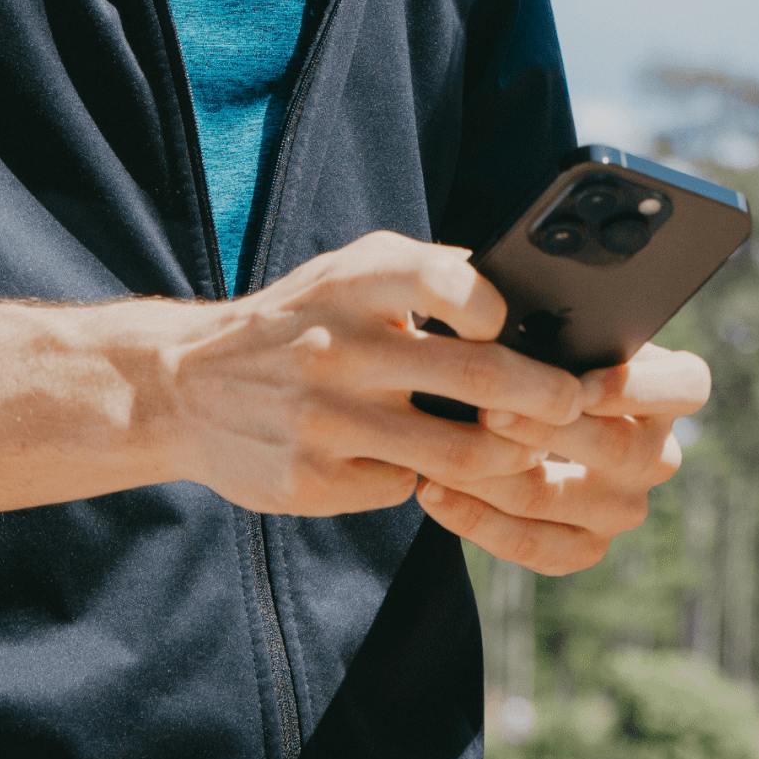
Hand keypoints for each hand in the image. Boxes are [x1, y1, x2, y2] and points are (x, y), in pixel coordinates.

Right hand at [162, 232, 585, 517]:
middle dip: (543, 395)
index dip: (491, 305)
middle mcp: (339, 348)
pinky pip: (404, 487)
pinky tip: (434, 467)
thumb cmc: (301, 317)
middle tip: (573, 402)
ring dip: (510, 455)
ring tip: (529, 449)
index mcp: (354, 283)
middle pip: (473, 377)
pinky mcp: (313, 482)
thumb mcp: (349, 271)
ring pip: (456, 453)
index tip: (513, 323)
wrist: (185, 386)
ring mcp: (326, 422)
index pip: (442, 281)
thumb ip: (429, 273)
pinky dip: (431, 481)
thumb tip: (528, 295)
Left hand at [415, 340, 710, 572]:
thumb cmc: (545, 350)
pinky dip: (477, 521)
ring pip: (558, 500)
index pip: (685, 386)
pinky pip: (533, 545)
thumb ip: (557, 327)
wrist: (527, 408)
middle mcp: (657, 454)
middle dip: (543, 428)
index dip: (636, 387)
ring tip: (440, 451)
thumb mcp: (564, 329)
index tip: (578, 384)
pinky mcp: (587, 546)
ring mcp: (624, 507)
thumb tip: (512, 316)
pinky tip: (435, 491)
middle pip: (614, 448)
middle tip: (487, 409)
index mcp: (670, 390)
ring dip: (492, 476)